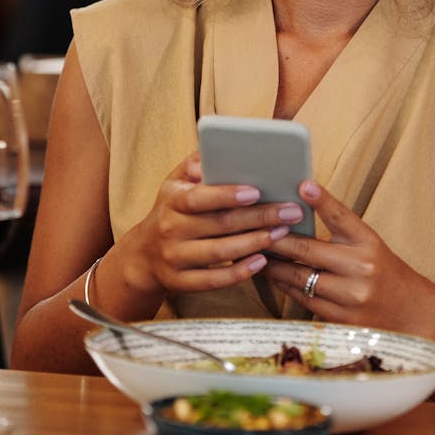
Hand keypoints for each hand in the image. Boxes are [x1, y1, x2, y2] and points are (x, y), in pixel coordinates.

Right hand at [119, 152, 304, 297]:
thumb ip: (195, 164)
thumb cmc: (172, 210)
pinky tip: (262, 261)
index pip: (199, 197)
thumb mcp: (175, 183)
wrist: (144, 254)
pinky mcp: (180, 282)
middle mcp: (170, 228)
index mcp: (171, 199)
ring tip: (282, 232)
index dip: (226, 195)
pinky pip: (213, 280)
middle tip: (290, 211)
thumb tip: (214, 153)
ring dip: (254, 243)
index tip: (256, 191)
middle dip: (259, 217)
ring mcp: (174, 257)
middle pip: (218, 224)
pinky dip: (239, 272)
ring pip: (219, 252)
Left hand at [263, 180, 427, 330]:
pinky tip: (272, 276)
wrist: (412, 314)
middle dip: (274, 238)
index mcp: (368, 242)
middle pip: (306, 249)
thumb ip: (338, 230)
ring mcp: (351, 296)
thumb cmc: (383, 271)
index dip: (321, 200)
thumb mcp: (368, 244)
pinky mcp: (342, 319)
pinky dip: (284, 285)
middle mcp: (361, 267)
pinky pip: (303, 299)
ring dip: (272, 265)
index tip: (302, 184)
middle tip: (251, 227)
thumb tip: (300, 203)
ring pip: (298, 277)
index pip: (341, 216)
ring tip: (252, 251)